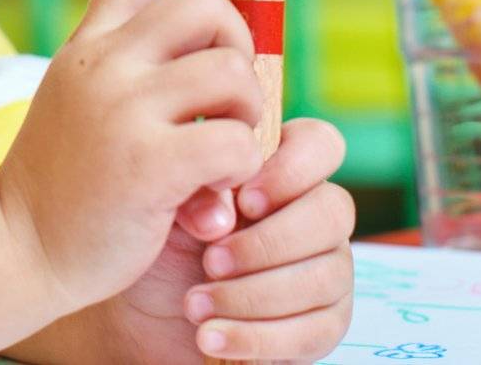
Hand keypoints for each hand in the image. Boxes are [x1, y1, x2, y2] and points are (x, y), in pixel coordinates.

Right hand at [0, 0, 265, 313]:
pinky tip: (214, 194)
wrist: (12, 248)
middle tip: (232, 100)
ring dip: (247, 114)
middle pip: (206, 6)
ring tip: (224, 155)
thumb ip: (133, 67)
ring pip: (231, 71)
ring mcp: (123, 109)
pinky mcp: (147, 163)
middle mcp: (103, 62)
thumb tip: (218, 41)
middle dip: (241, 45)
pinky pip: (234, 140)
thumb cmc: (65, 182)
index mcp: (90, 43)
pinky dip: (241, 166)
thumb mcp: (84, 100)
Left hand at [100, 119, 355, 362]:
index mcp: (280, 171)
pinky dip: (258, 337)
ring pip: (324, 275)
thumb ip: (200, 187)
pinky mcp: (323, 323)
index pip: (320, 143)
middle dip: (268, 242)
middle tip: (210, 261)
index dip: (292, 168)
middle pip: (334, 211)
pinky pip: (316, 331)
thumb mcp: (166, 204)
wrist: (146, 310)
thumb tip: (228, 209)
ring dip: (253, 295)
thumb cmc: (161, 242)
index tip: (243, 200)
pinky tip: (212, 337)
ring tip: (194, 305)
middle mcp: (313, 214)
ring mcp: (326, 268)